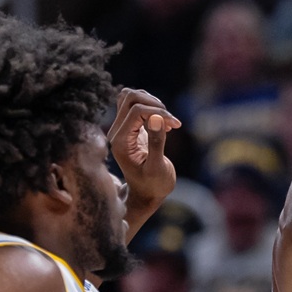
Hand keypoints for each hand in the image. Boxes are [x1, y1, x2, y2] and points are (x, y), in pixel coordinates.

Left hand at [107, 88, 180, 218]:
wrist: (147, 195)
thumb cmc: (154, 185)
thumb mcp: (158, 167)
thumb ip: (156, 142)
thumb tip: (157, 117)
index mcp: (121, 142)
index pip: (135, 110)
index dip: (157, 112)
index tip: (175, 125)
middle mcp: (117, 132)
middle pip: (130, 97)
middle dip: (154, 104)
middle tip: (171, 121)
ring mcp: (122, 129)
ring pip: (131, 96)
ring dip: (153, 103)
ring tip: (168, 121)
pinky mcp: (130, 128)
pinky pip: (135, 104)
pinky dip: (152, 106)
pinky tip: (163, 123)